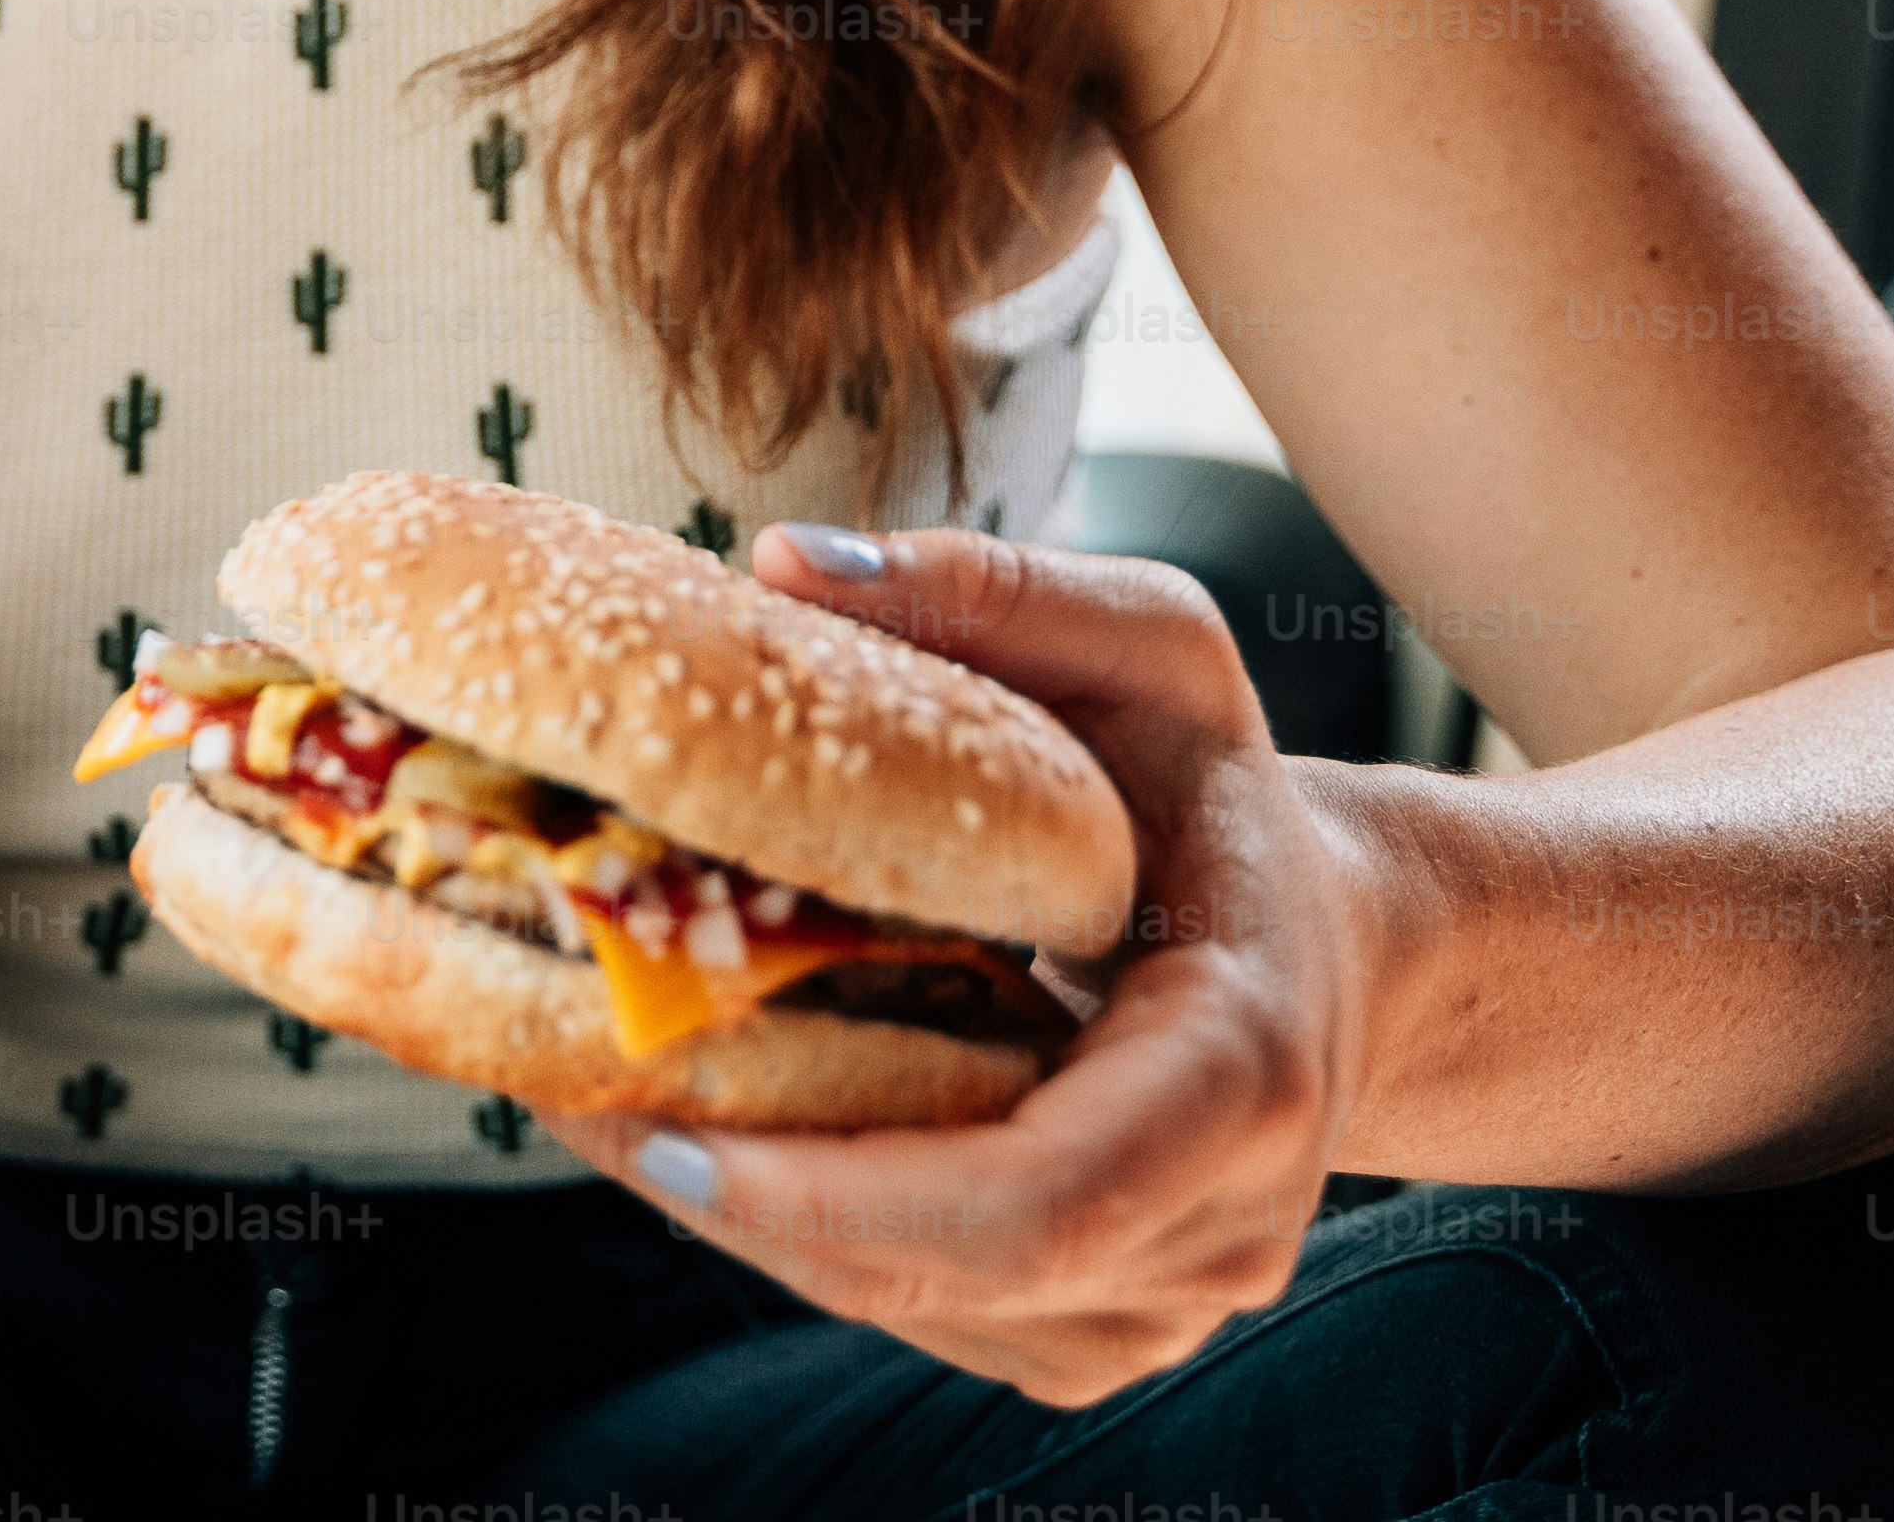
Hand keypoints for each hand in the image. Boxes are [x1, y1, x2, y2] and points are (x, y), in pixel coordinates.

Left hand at [533, 528, 1371, 1405]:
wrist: (1328, 941)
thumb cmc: (1219, 788)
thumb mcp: (1148, 650)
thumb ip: (991, 589)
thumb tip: (786, 561)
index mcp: (1244, 1074)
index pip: (1037, 1196)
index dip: (844, 1192)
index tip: (669, 1138)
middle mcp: (1220, 1226)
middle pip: (945, 1272)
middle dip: (743, 1202)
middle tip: (565, 1089)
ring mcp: (1166, 1305)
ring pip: (913, 1307)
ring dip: (744, 1224)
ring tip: (587, 1094)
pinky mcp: (1099, 1333)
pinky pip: (922, 1311)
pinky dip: (799, 1236)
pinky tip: (694, 1134)